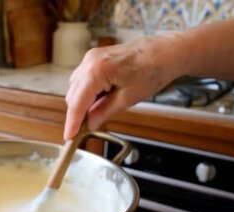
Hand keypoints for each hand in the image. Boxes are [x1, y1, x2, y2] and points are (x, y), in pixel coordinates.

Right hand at [64, 34, 181, 138]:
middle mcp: (90, 61)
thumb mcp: (127, 98)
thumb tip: (89, 124)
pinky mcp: (95, 58)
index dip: (72, 122)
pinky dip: (87, 93)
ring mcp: (91, 58)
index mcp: (97, 70)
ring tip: (97, 113)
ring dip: (82, 103)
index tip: (69, 136)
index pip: (77, 102)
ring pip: (76, 88)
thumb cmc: (152, 70)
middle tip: (84, 130)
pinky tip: (100, 100)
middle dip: (77, 113)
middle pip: (73, 95)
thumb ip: (103, 112)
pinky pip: (83, 80)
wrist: (165, 52)